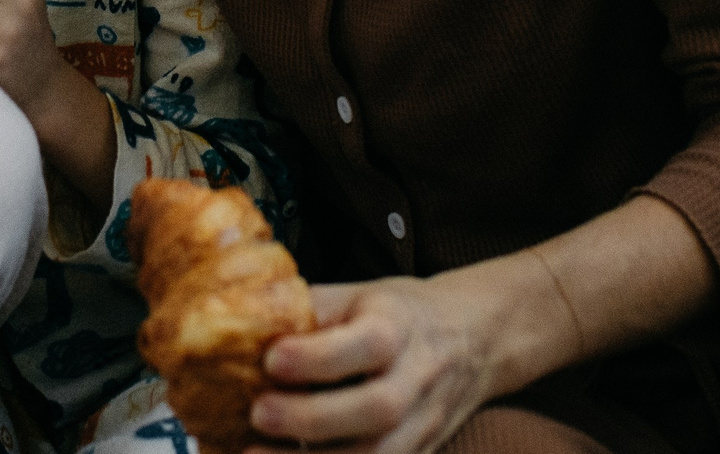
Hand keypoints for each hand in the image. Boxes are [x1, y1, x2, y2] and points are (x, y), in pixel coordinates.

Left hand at [248, 265, 537, 453]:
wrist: (472, 340)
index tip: (272, 359)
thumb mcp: (361, 294)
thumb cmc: (400, 315)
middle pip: (376, 408)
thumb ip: (311, 309)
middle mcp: (416, 378)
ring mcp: (422, 425)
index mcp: (399, 326)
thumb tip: (246, 321)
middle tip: (258, 413)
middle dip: (313, 417)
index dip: (320, 356)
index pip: (368, 343)